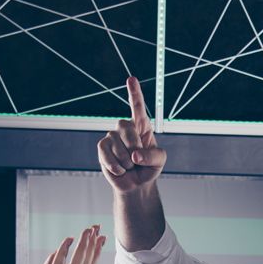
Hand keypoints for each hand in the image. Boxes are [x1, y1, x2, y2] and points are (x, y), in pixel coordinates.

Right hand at [96, 77, 166, 193]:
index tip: (131, 79)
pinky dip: (116, 165)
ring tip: (130, 166)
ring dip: (126, 160)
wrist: (136, 184)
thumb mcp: (160, 161)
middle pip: (126, 126)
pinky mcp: (103, 147)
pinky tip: (121, 170)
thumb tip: (135, 154)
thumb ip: (153, 155)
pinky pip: (106, 152)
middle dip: (133, 144)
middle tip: (137, 160)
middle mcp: (125, 128)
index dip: (134, 93)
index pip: (137, 107)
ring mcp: (112, 136)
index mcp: (142, 126)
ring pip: (116, 142)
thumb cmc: (149, 168)